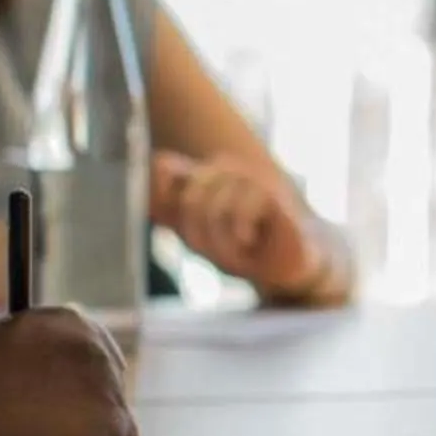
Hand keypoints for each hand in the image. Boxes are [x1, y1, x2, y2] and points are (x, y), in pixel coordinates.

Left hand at [151, 152, 329, 299]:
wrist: (286, 267)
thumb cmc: (242, 250)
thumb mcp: (197, 236)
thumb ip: (170, 211)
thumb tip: (149, 190)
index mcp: (202, 178)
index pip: (164, 167)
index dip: (156, 189)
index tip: (169, 219)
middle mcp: (226, 171)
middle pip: (191, 197)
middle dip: (198, 234)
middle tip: (213, 254)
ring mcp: (251, 178)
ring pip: (214, 206)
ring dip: (221, 241)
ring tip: (239, 252)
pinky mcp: (274, 193)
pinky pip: (241, 209)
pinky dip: (240, 233)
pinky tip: (249, 241)